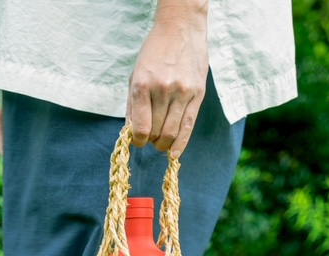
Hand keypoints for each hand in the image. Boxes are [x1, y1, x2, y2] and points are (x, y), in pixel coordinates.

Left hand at [126, 2, 208, 156]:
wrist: (181, 28)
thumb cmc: (154, 52)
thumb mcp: (136, 74)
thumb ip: (133, 104)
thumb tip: (131, 132)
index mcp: (142, 84)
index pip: (140, 127)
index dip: (137, 140)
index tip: (137, 141)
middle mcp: (163, 90)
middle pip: (157, 131)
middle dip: (151, 141)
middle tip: (150, 141)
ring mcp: (182, 92)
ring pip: (172, 132)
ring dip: (164, 144)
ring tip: (161, 145)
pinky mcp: (198, 93)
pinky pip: (188, 125)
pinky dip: (180, 143)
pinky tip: (175, 153)